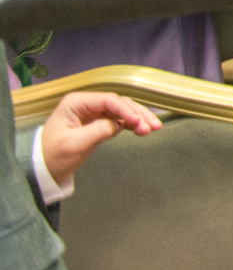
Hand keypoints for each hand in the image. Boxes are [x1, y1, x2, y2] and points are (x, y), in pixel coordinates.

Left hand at [40, 92, 162, 186]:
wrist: (43, 169)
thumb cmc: (53, 155)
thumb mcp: (74, 144)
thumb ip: (97, 131)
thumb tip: (119, 125)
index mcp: (77, 102)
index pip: (108, 100)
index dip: (126, 110)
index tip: (138, 123)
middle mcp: (87, 103)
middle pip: (119, 103)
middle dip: (137, 114)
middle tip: (152, 127)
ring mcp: (94, 112)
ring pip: (123, 110)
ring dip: (138, 119)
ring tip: (152, 130)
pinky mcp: (99, 123)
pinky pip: (120, 119)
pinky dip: (132, 124)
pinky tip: (142, 130)